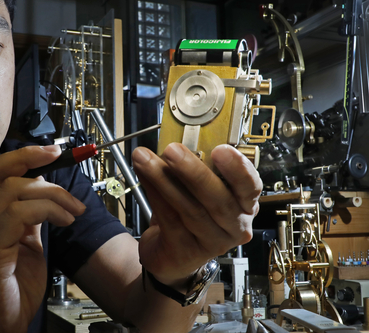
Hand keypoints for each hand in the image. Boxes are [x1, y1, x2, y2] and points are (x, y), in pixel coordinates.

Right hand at [0, 145, 85, 332]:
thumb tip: (42, 190)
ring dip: (51, 193)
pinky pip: (18, 213)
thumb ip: (24, 217)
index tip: (43, 155)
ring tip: (72, 211)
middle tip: (57, 156)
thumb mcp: (20, 244)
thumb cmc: (6, 292)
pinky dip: (48, 209)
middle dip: (28, 156)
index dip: (9, 156)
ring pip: (11, 189)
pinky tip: (65, 221)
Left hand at [131, 143, 260, 286]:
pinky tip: (144, 177)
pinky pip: (170, 220)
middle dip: (193, 171)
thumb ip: (198, 169)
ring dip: (164, 180)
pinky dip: (155, 195)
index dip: (238, 169)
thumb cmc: (191, 213)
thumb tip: (176, 139)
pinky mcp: (187, 252)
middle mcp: (235, 226)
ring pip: (190, 209)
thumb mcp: (200, 190)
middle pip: (218, 199)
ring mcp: (213, 243)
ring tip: (144, 159)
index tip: (220, 150)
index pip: (251, 187)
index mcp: (245, 205)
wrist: (173, 256)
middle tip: (171, 150)